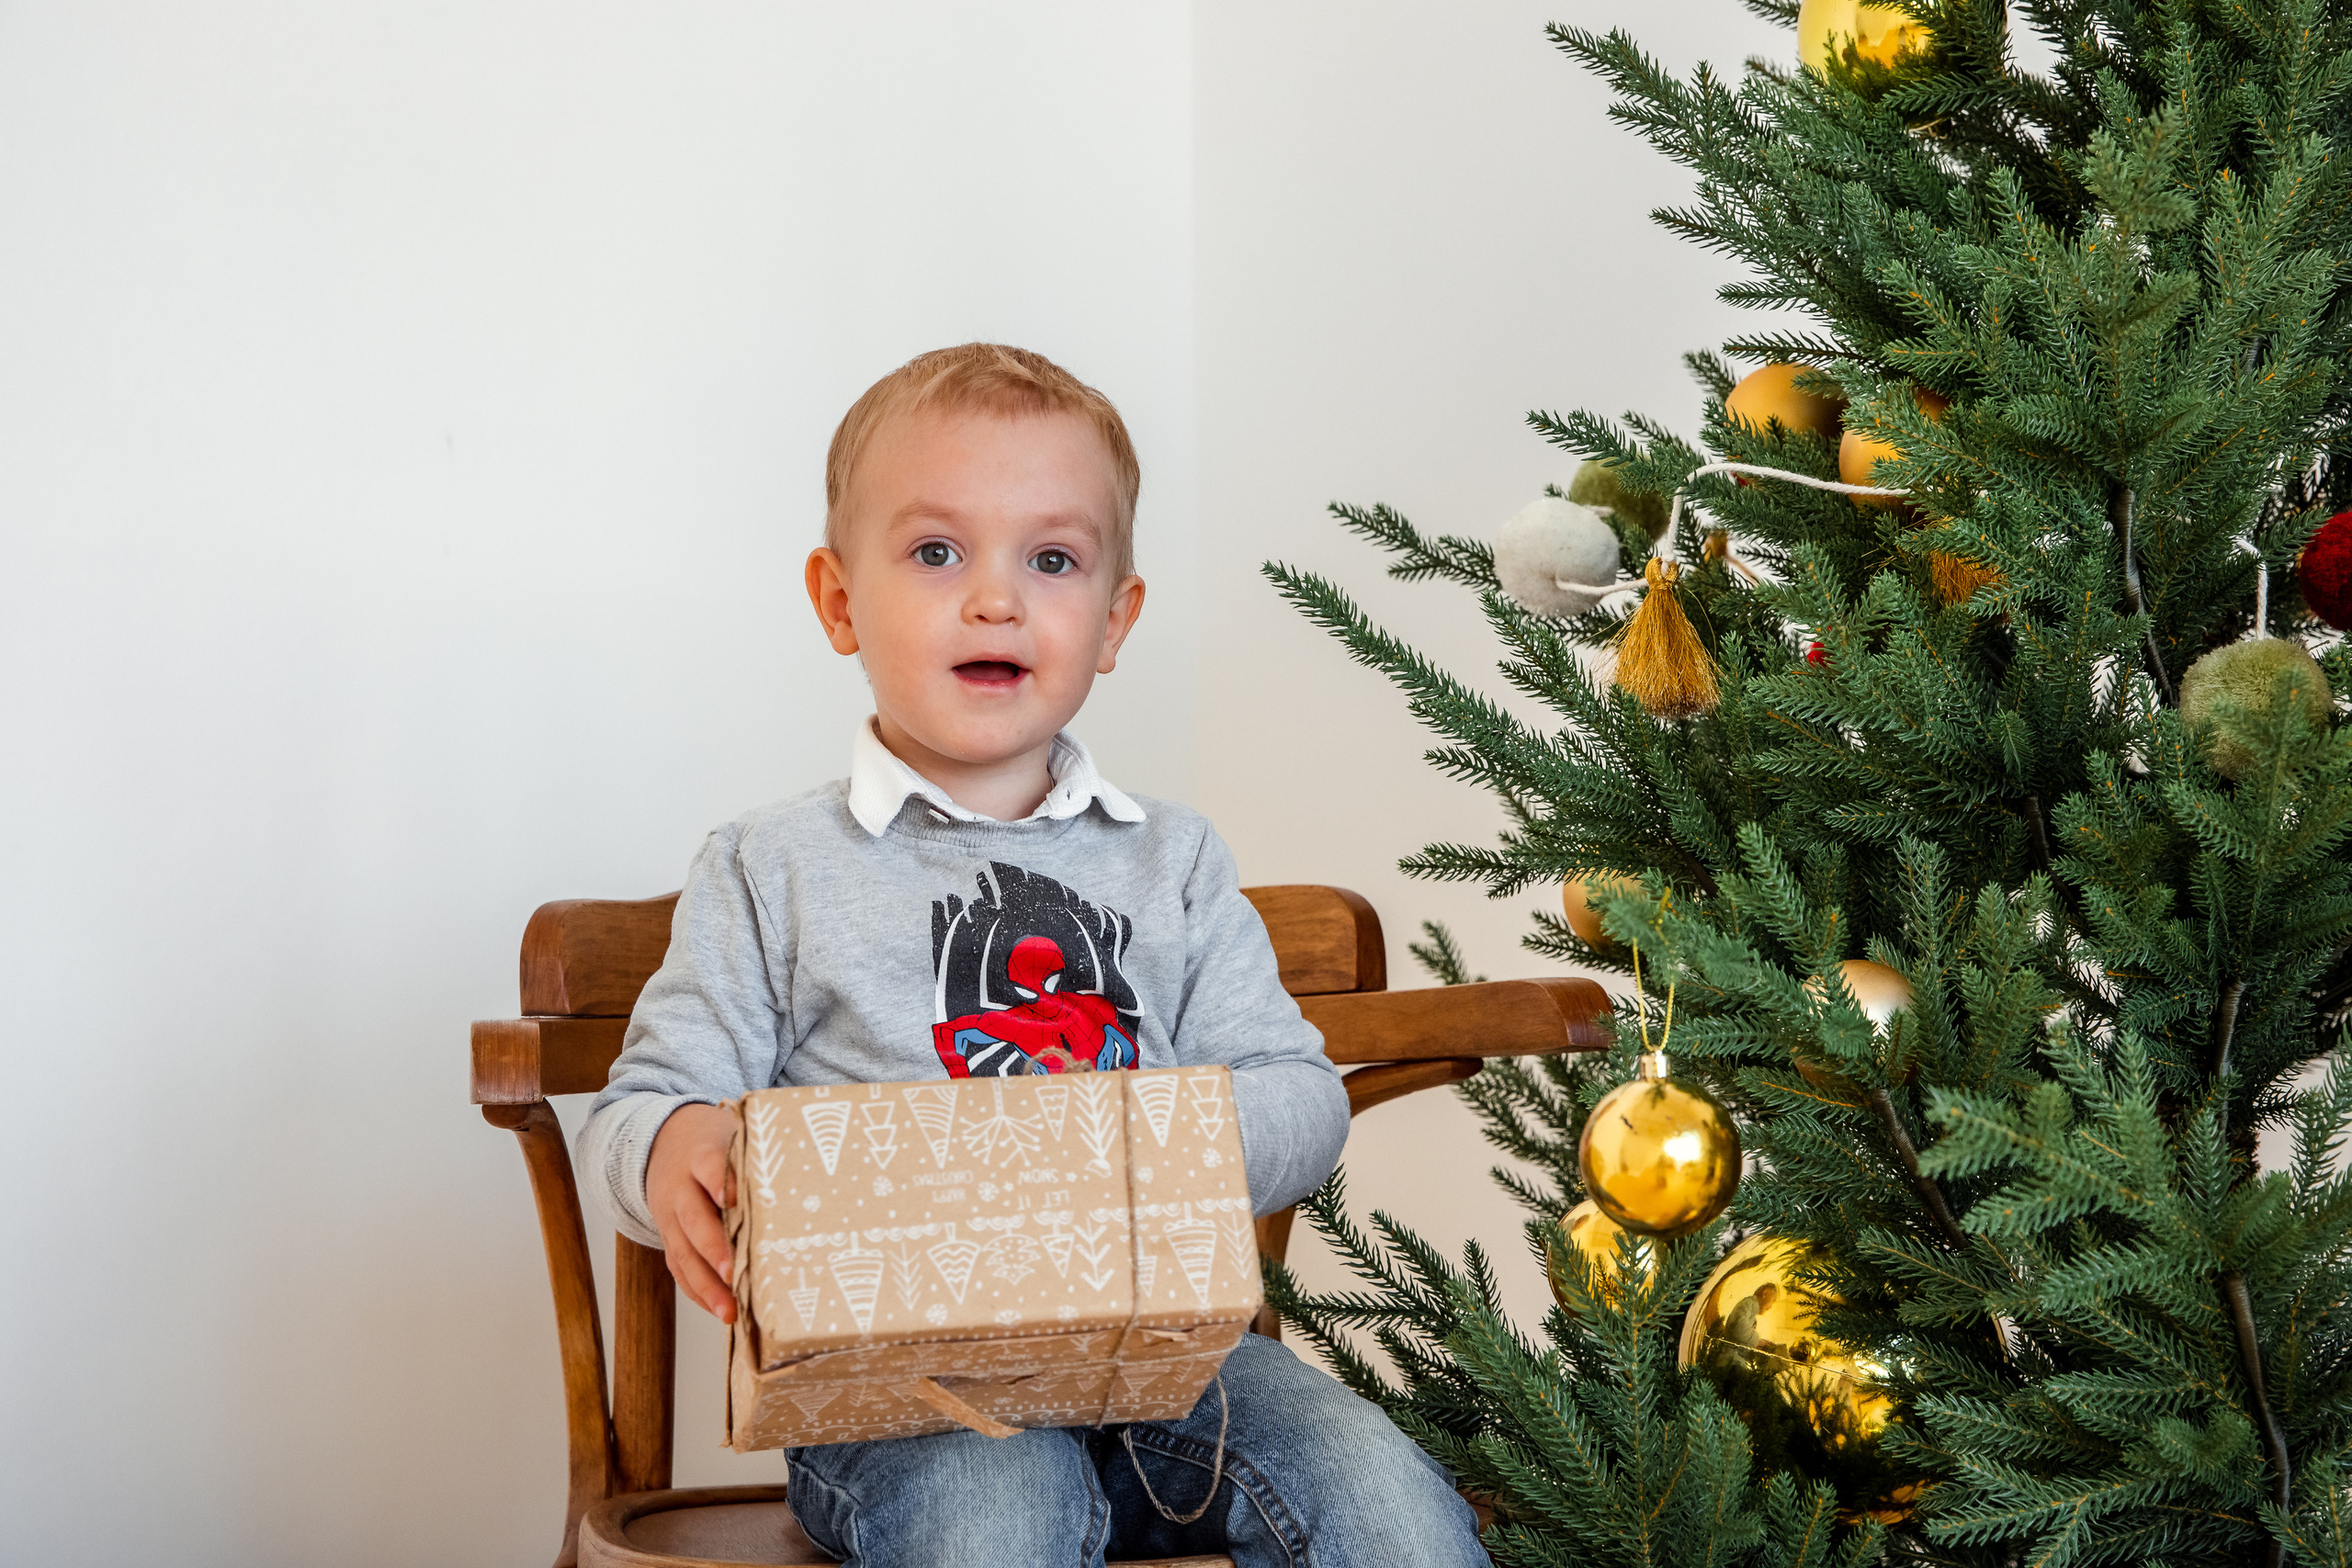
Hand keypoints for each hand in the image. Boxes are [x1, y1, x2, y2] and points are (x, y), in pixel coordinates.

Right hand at [647, 1102, 738, 1321]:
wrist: (663, 1142)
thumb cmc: (714, 1143)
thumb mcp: (732, 1136)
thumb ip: (756, 1157)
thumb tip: (809, 1178)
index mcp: (700, 1155)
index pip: (709, 1166)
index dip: (721, 1182)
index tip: (735, 1200)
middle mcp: (680, 1188)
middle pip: (693, 1218)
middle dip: (713, 1247)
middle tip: (732, 1271)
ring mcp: (670, 1216)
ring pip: (683, 1252)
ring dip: (706, 1284)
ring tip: (728, 1311)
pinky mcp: (668, 1237)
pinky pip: (678, 1268)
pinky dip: (697, 1291)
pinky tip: (719, 1310)